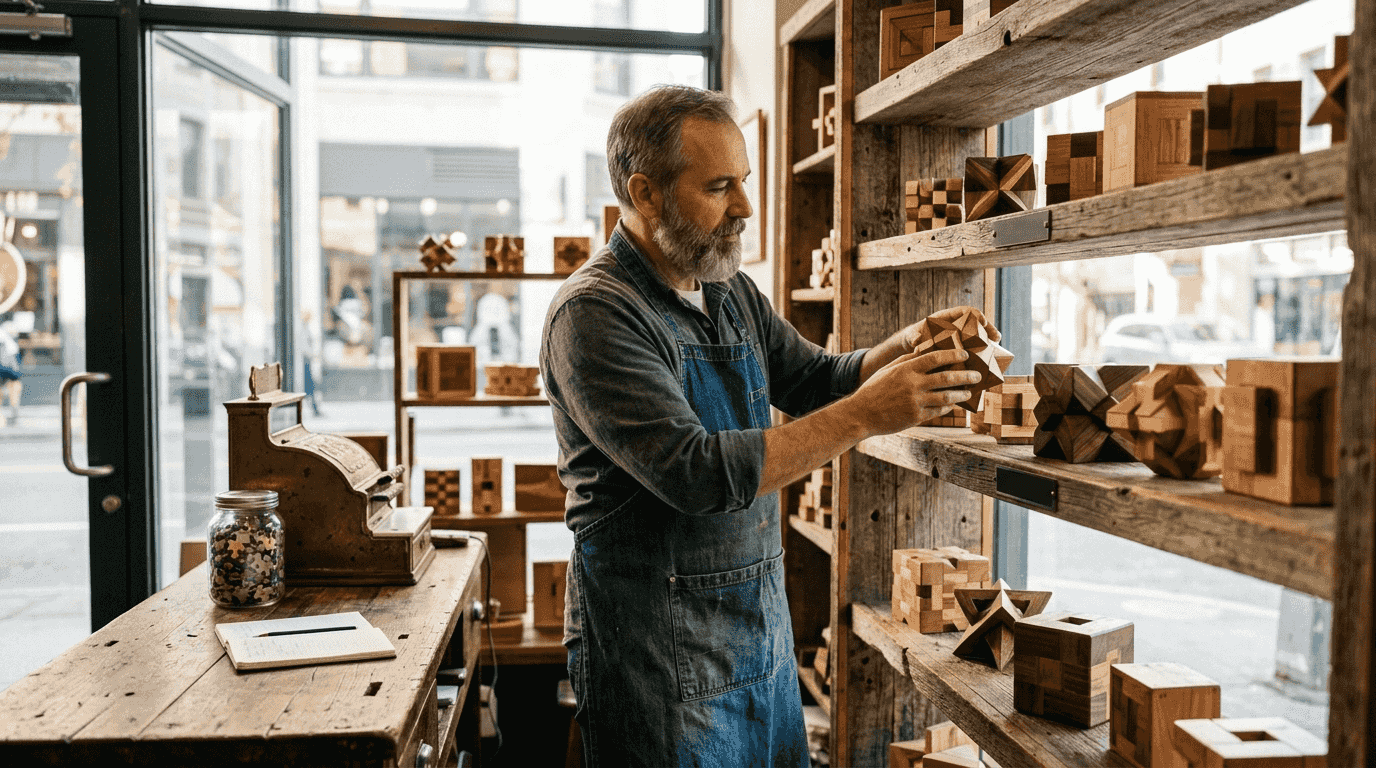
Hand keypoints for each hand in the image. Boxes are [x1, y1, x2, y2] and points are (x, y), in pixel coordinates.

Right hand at [845, 347, 983, 438]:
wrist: (861, 414)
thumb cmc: (874, 389)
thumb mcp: (889, 370)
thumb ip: (908, 361)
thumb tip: (926, 351)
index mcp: (906, 369)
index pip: (936, 358)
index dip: (954, 355)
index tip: (965, 355)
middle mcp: (913, 384)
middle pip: (947, 378)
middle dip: (966, 376)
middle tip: (977, 375)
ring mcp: (915, 402)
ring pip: (947, 397)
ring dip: (961, 394)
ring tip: (969, 392)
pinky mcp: (916, 417)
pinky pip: (938, 411)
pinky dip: (947, 408)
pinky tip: (952, 405)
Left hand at [898, 306, 1000, 353]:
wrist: (913, 345)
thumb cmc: (913, 336)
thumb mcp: (912, 336)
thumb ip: (914, 337)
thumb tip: (917, 341)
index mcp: (945, 317)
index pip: (964, 311)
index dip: (974, 314)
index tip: (982, 322)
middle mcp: (955, 325)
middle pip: (975, 322)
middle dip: (987, 328)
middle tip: (996, 338)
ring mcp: (959, 336)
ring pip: (977, 335)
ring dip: (987, 341)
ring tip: (996, 348)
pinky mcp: (960, 347)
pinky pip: (972, 347)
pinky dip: (980, 352)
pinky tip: (986, 360)